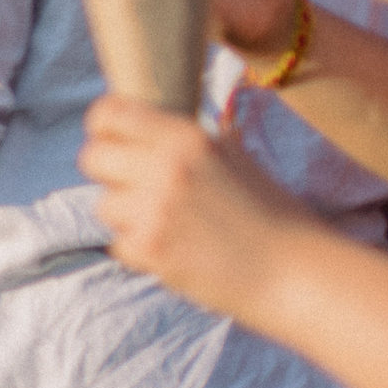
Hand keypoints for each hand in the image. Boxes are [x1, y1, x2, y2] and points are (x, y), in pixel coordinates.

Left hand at [79, 94, 308, 316]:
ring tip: (170, 224)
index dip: (103, 126)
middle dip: (108, 172)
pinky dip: (140, 249)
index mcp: (188, 138)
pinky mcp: (148, 249)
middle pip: (91, 157)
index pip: (111, 114)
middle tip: (135, 187)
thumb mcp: (235, 158)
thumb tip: (149, 122)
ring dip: (126, 216)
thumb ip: (188, 140)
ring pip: (103, 204)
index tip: (110, 138)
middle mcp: (166, 167)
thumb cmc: (271, 215)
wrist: (295, 273)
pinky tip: (177, 251)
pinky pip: (118, 243)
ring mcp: (153, 209)